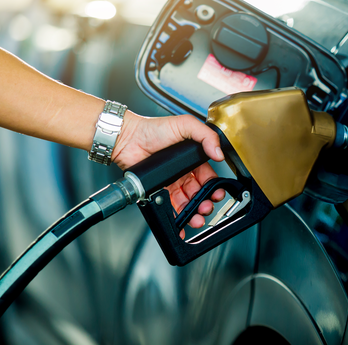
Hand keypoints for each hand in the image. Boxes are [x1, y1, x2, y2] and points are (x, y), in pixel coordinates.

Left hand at [111, 112, 225, 238]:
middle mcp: (183, 172)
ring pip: (186, 202)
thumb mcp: (185, 124)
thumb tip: (219, 153)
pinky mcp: (158, 190)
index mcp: (192, 158)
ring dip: (193, 212)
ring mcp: (171, 182)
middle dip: (205, 202)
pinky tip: (182, 223)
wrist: (128, 138)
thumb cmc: (153, 129)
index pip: (208, 176)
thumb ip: (206, 135)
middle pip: (199, 192)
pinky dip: (177, 217)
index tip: (217, 193)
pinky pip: (169, 207)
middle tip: (206, 207)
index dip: (214, 187)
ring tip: (197, 217)